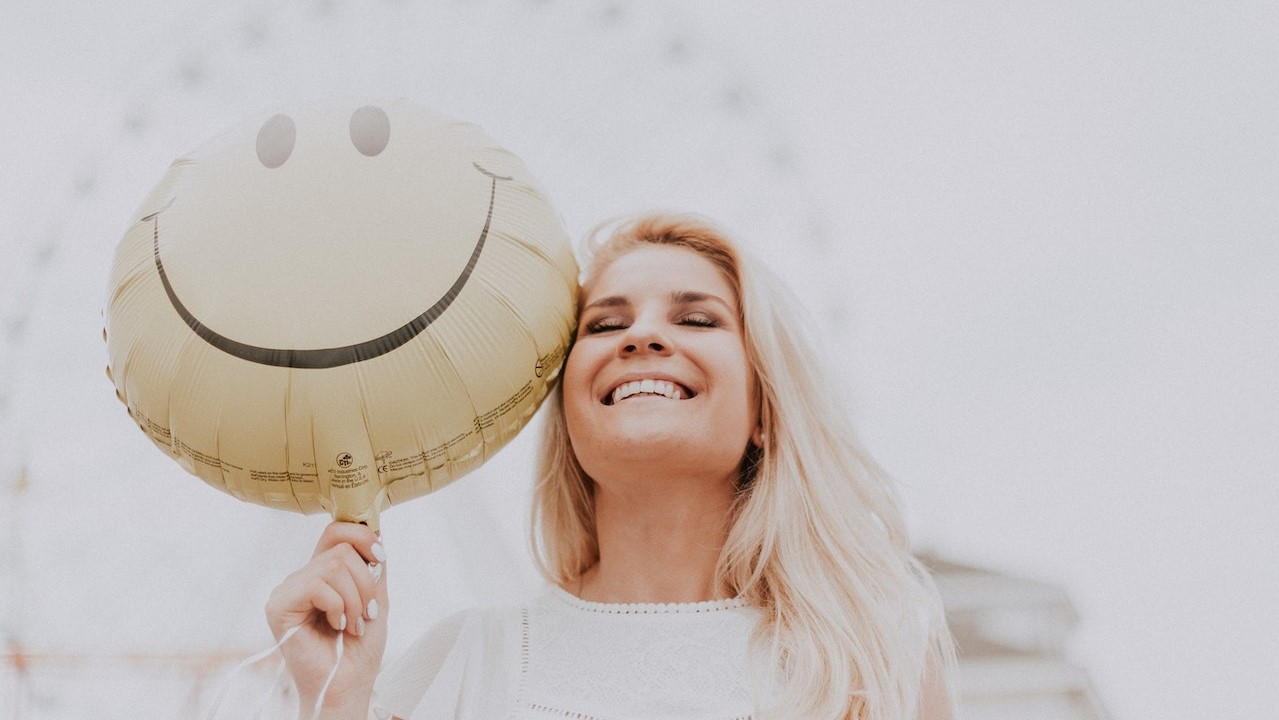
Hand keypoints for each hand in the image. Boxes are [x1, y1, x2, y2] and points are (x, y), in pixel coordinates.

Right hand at [266, 521, 388, 716]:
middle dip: (365, 582)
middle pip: (340, 549)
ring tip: (353, 625)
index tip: (381, 559)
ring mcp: (288, 590)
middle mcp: (302, 577)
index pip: (337, 531)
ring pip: (333, 566)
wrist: (349, 684)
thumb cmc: (360, 647)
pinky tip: (336, 626)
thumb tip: (376, 529)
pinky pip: (317, 585)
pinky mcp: (279, 605)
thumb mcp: (376, 597)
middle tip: (367, 613)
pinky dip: (338, 606)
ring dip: (355, 599)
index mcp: (323, 573)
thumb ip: (373, 565)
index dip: (362, 536)